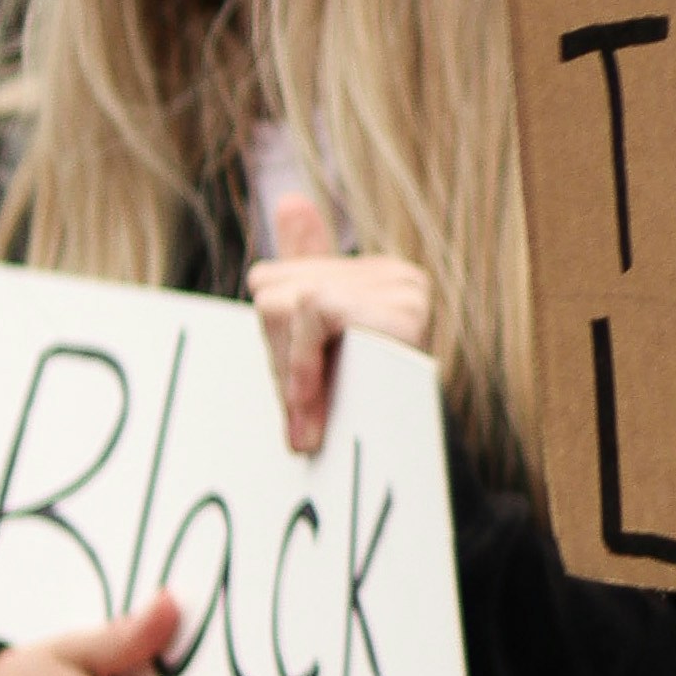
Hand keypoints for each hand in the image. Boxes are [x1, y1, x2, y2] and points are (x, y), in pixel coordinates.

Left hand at [246, 190, 433, 455]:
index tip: (298, 400)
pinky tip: (313, 412)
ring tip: (308, 426)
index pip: (273, 282)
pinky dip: (302, 366)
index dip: (272, 348)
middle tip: (303, 417)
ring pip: (282, 302)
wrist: (404, 474)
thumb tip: (290, 200)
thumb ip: (304, 284)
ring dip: (287, 375)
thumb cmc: (360, 419)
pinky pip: (313, 311)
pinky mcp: (403, 310)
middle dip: (275, 361)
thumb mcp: (317, 356)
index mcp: (373, 278)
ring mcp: (401, 289)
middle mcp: (393, 274)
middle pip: (270, 288)